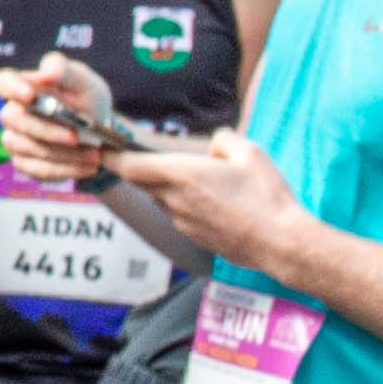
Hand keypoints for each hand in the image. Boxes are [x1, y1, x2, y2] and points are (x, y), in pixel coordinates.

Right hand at [0, 55, 117, 182]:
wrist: (100, 131)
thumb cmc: (86, 99)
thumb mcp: (82, 80)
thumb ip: (64, 69)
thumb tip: (46, 74)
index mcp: (23, 86)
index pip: (1, 82)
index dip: (11, 89)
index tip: (30, 96)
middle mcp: (13, 113)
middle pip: (13, 120)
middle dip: (46, 130)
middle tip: (77, 136)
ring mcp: (16, 139)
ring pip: (27, 148)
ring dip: (62, 153)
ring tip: (94, 154)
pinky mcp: (25, 163)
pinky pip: (38, 170)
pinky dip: (66, 169)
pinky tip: (88, 166)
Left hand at [112, 127, 306, 272]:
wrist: (279, 242)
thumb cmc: (266, 197)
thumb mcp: (251, 153)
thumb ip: (225, 140)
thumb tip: (215, 142)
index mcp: (182, 175)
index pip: (130, 166)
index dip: (112, 157)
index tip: (103, 149)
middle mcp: (174, 199)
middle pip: (142, 181)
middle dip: (141, 168)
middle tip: (150, 156)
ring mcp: (181, 221)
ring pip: (161, 198)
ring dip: (167, 187)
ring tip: (197, 179)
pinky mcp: (193, 236)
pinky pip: (178, 214)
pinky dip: (184, 204)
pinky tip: (212, 201)